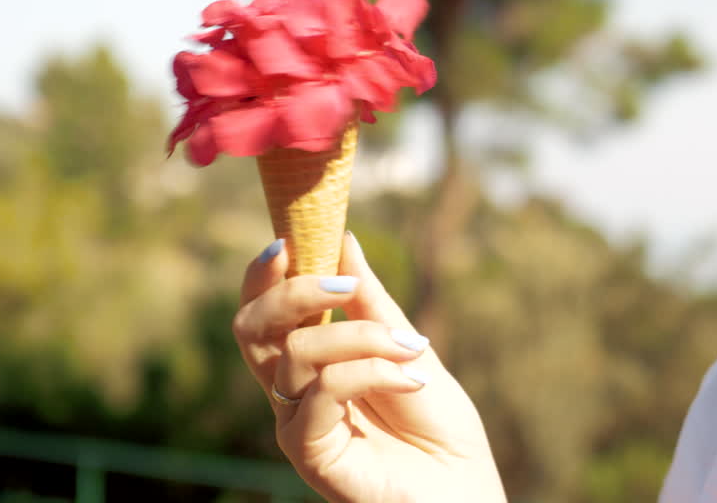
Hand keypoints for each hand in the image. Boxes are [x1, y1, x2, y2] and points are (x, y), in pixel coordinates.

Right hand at [233, 232, 506, 502]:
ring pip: (295, 352)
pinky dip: (370, 371)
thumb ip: (372, 301)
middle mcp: (293, 391)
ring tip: (410, 346)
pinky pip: (321, 391)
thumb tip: (343, 239)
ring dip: (360, 334)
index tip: (288, 239)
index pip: (265, 312)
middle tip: (347, 283)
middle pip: (252, 328)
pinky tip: (411, 378)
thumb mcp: (409, 347)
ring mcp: (297, 423)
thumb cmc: (438, 424)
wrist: (464, 487)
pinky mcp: (309, 454)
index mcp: (311, 362)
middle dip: (294, 291)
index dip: (265, 275)